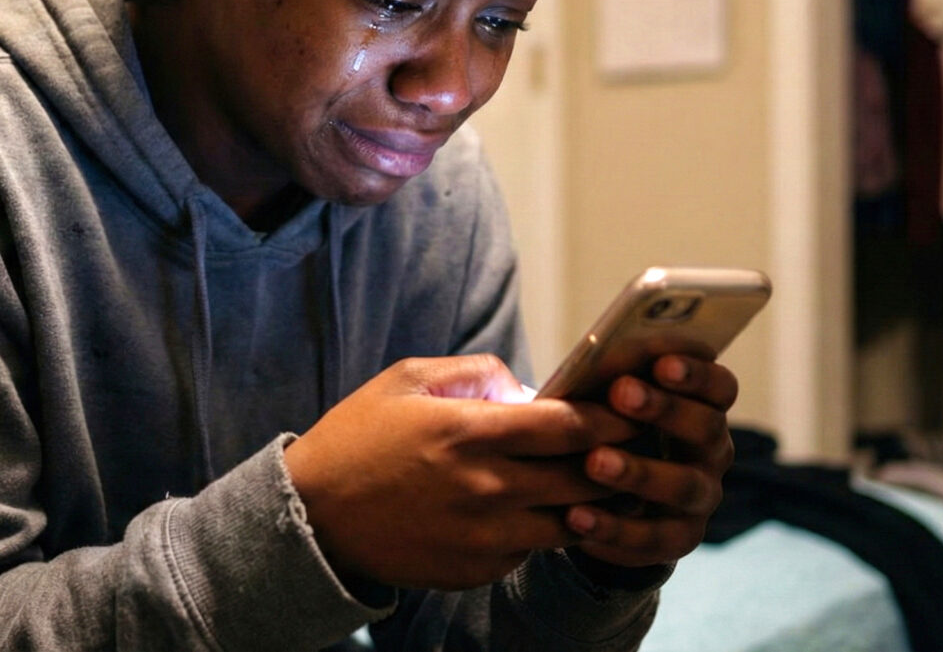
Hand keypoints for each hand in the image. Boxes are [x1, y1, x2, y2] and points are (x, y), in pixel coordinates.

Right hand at [283, 354, 638, 590]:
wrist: (312, 516)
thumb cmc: (358, 437)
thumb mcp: (405, 380)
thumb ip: (474, 373)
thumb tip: (527, 386)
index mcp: (468, 432)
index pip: (568, 427)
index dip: (610, 418)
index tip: (630, 410)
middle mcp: (484, 488)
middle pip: (583, 478)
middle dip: (614, 460)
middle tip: (630, 447)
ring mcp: (483, 537)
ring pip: (568, 522)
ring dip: (585, 501)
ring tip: (592, 481)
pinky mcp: (475, 570)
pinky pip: (530, 550)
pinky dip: (540, 530)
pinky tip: (533, 510)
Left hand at [564, 354, 737, 567]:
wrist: (610, 496)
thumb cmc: (610, 426)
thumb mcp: (610, 400)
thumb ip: (610, 380)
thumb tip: (586, 361)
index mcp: (703, 408)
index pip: (719, 386)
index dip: (697, 373)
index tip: (662, 363)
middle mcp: (712, 452)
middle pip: (706, 428)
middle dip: (665, 409)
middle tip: (621, 392)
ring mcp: (700, 498)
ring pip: (683, 486)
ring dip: (639, 472)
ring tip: (594, 461)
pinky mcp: (678, 539)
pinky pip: (652, 538)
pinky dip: (613, 528)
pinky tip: (576, 515)